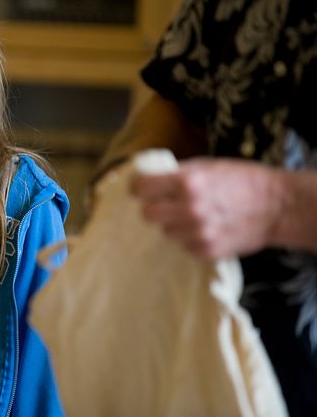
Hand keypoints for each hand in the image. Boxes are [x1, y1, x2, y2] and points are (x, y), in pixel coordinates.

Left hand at [130, 158, 279, 259]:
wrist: (277, 207)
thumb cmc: (242, 180)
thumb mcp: (208, 166)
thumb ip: (177, 173)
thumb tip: (147, 176)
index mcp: (188, 182)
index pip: (142, 188)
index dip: (138, 188)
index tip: (140, 189)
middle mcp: (189, 208)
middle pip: (147, 215)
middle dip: (153, 208)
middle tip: (164, 204)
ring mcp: (198, 233)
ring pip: (165, 232)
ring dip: (173, 224)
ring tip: (193, 216)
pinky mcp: (206, 251)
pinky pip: (183, 245)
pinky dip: (189, 238)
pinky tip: (206, 228)